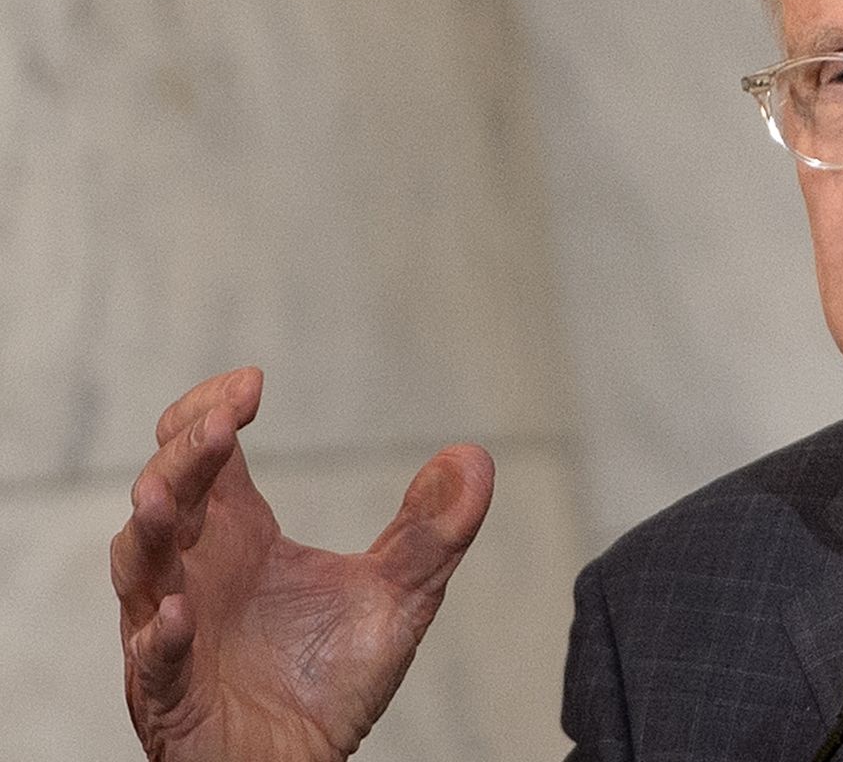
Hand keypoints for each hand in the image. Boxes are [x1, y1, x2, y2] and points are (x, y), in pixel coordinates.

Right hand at [112, 368, 494, 760]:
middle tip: (220, 425)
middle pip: (165, 491)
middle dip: (183, 456)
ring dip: (148, 532)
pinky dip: (159, 634)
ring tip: (165, 501)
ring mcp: (170, 625)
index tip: (253, 384)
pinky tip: (180, 614)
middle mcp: (193, 567)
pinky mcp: (168, 689)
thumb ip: (434, 531)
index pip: (205, 453)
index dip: (213, 410)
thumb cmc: (329, 678)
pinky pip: (150, 658)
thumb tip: (474, 456)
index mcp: (237, 533)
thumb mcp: (400, 597)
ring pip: (137, 565)